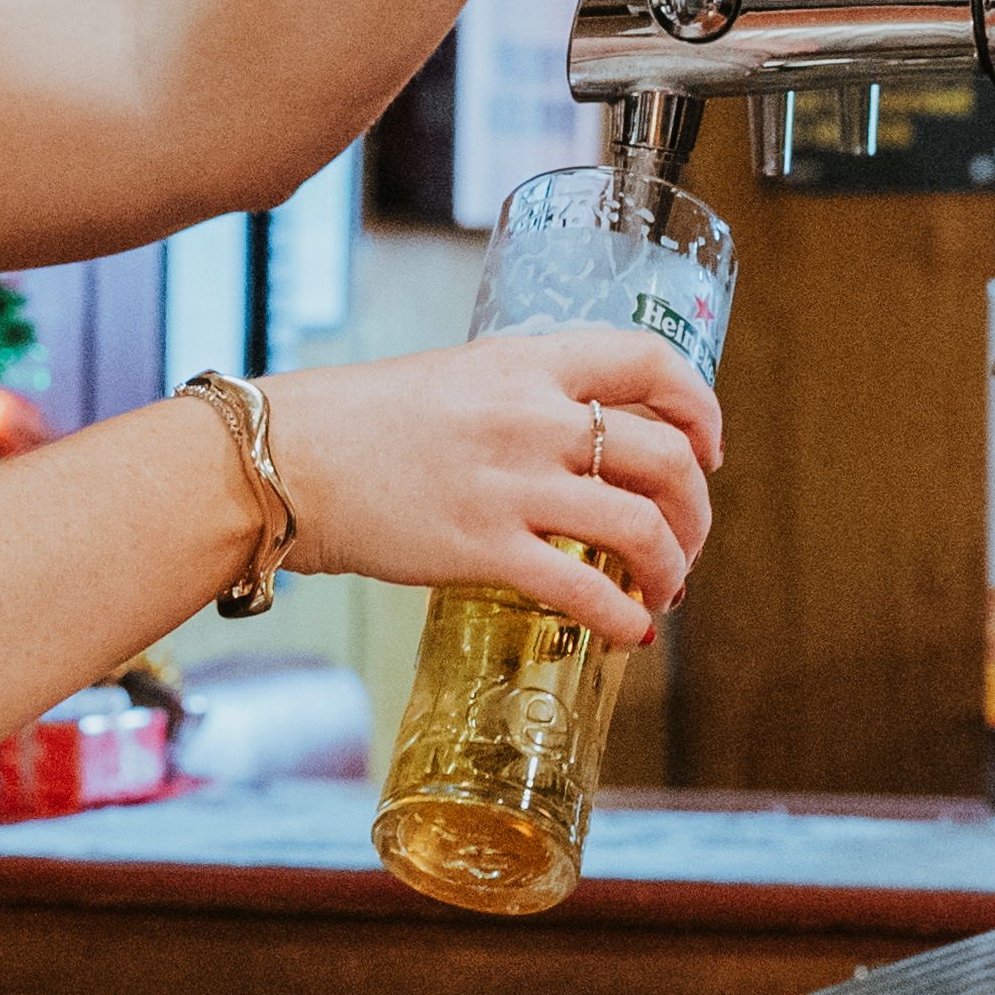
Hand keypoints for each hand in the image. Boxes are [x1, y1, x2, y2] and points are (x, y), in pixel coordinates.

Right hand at [263, 328, 722, 648]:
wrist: (286, 458)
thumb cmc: (360, 421)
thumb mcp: (455, 377)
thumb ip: (520, 396)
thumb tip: (576, 435)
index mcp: (527, 362)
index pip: (649, 360)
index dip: (700, 404)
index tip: (708, 443)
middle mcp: (533, 417)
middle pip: (665, 455)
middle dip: (697, 508)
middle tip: (688, 537)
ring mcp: (512, 484)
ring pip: (641, 525)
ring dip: (674, 566)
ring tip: (665, 590)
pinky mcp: (484, 548)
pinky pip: (584, 590)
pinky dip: (624, 618)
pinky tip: (629, 634)